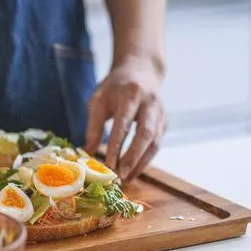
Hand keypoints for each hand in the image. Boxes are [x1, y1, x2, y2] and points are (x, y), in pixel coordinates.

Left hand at [85, 55, 166, 183]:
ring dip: (141, 164)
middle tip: (120, 177)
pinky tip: (133, 172)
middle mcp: (150, 103)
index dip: (116, 146)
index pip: (123, 124)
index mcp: (131, 94)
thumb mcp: (98, 100)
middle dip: (133, 158)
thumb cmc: (115, 87)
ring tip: (127, 180)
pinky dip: (145, 160)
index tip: (107, 165)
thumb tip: (85, 154)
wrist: (141, 70)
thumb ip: (93, 127)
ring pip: (155, 143)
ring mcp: (160, 113)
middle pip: (145, 134)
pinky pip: (156, 145)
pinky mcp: (164, 122)